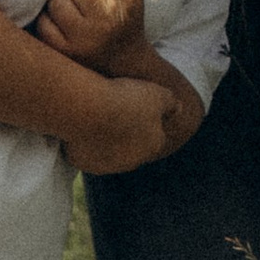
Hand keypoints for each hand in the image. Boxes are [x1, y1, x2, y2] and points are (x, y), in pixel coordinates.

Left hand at [33, 0, 143, 72]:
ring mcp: (74, 45)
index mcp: (112, 11)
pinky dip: (45, 17)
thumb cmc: (128, 22)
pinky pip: (42, 27)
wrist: (126, 64)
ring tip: (62, 0)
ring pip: (49, 9)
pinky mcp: (61, 54)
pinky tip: (54, 16)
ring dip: (52, 0)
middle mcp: (92, 30)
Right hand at [60, 71, 186, 175]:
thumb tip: (179, 108)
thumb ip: (171, 103)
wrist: (88, 110)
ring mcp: (107, 165)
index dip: (148, 124)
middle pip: (132, 150)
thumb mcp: (157, 94)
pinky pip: (85, 154)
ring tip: (96, 119)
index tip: (136, 109)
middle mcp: (132, 161)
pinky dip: (83, 144)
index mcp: (153, 145)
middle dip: (127, 136)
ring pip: (108, 154)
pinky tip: (80, 127)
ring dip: (105, 142)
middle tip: (115, 114)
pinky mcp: (83, 164)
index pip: (156, 139)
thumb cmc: (124, 99)